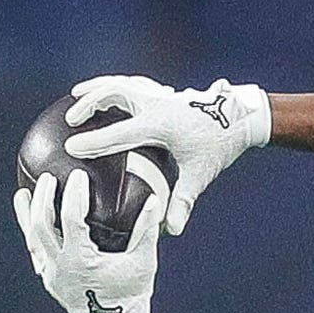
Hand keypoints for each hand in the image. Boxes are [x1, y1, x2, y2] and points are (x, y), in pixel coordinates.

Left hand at [13, 168, 167, 312]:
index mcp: (81, 260)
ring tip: (23, 193)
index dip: (74, 193)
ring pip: (31, 238)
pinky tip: (31, 221)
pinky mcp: (49, 279)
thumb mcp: (143, 261)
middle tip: (49, 178)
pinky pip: (35, 251)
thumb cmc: (132, 296)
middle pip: (40, 224)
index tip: (78, 175)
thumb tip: (154, 199)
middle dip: (42, 197)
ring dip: (26, 214)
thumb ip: (147, 229)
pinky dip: (31, 233)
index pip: (71, 217)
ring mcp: (51, 274)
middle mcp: (59, 266)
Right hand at [64, 74, 270, 235]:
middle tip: (71, 117)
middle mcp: (157, 103)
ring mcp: (160, 94)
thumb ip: (182, 202)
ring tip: (79, 94)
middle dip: (89, 104)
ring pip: (122, 82)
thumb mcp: (200, 175)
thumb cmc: (220, 146)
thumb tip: (171, 230)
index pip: (119, 133)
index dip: (93, 141)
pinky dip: (117, 87)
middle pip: (113, 93)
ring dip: (99, 88)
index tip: (70, 146)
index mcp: (160, 123)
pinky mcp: (165, 92)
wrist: (243, 117)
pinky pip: (134, 84)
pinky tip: (110, 94)